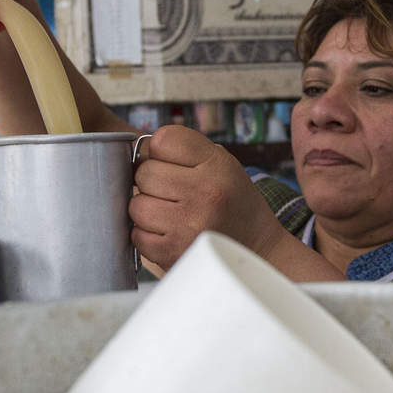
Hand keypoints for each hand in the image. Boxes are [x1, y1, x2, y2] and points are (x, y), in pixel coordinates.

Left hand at [130, 126, 287, 269]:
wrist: (255, 249)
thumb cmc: (232, 203)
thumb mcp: (223, 165)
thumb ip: (185, 151)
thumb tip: (139, 153)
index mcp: (218, 165)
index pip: (163, 140)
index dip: (160, 152)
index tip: (171, 165)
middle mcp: (205, 193)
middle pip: (145, 173)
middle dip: (152, 182)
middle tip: (173, 193)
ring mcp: (188, 225)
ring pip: (136, 205)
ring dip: (147, 210)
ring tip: (170, 214)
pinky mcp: (173, 253)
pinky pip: (137, 234)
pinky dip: (147, 235)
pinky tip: (169, 234)